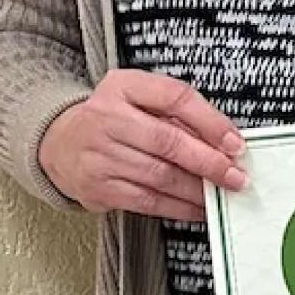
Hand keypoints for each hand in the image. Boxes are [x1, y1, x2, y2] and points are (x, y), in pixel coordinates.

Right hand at [39, 69, 247, 222]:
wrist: (58, 141)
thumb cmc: (111, 116)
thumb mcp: (139, 96)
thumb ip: (177, 112)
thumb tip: (223, 141)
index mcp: (123, 86)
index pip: (175, 97)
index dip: (210, 121)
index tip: (235, 143)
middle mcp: (106, 118)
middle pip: (168, 142)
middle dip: (208, 162)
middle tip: (235, 175)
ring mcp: (99, 155)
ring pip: (159, 176)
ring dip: (197, 189)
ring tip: (221, 193)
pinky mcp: (97, 188)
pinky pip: (146, 201)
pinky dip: (177, 207)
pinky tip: (197, 208)